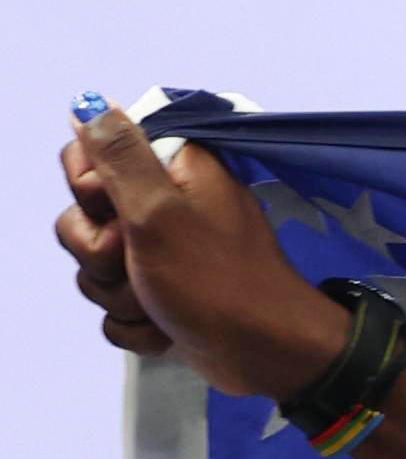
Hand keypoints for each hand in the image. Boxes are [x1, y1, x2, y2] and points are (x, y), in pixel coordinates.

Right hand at [52, 101, 346, 394]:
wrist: (268, 355)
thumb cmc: (217, 283)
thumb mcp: (158, 210)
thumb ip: (118, 153)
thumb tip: (88, 103)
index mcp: (166, 166)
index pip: (85, 158)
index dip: (89, 193)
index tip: (119, 215)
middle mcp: (161, 202)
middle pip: (83, 218)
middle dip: (103, 256)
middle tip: (141, 265)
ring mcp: (159, 251)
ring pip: (94, 267)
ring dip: (121, 295)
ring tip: (160, 304)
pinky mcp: (159, 294)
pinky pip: (115, 307)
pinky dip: (136, 325)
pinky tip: (166, 329)